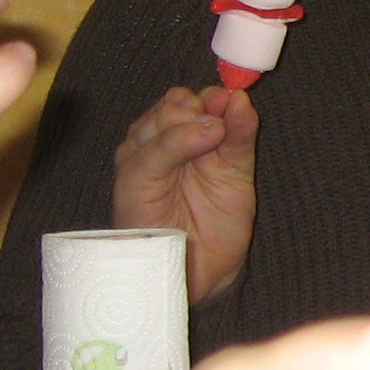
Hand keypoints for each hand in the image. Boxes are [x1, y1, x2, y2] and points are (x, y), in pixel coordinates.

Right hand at [115, 84, 258, 303]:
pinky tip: (207, 135)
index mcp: (176, 139)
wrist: (205, 273)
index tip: (233, 98)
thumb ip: (238, 134)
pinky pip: (148, 153)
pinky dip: (178, 139)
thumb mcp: (237, 172)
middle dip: (200, 105)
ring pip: (157, 121)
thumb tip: (239, 97)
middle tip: (223, 115)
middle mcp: (153, 146)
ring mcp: (139, 162)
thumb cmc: (217, 224)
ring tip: (216, 132)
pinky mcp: (131, 183)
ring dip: (190, 119)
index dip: (209, 96)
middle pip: (170, 105)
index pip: (184, 100)